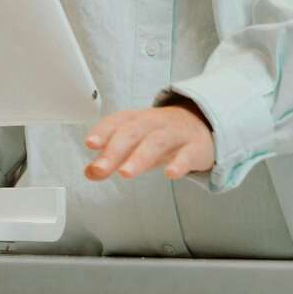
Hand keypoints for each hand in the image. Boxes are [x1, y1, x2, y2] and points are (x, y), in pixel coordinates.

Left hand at [83, 102, 214, 181]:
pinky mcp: (195, 147)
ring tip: (125, 173)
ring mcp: (175, 133)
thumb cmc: (161, 136)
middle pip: (133, 132)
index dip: (103, 131)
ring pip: (156, 142)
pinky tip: (170, 174)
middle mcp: (154, 122)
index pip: (117, 121)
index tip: (90, 144)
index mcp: (137, 119)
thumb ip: (112, 158)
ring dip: (139, 157)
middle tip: (100, 169)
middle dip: (114, 149)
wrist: (202, 125)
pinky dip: (179, 163)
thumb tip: (90, 172)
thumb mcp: (136, 144)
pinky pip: (187, 154)